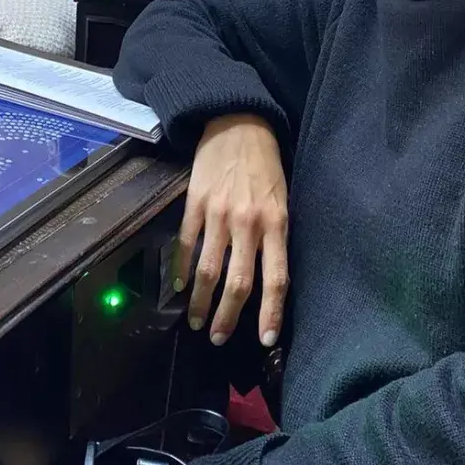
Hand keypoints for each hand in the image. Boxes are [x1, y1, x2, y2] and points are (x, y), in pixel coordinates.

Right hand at [175, 114, 287, 347]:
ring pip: (208, 270)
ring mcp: (219, 213)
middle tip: (218, 338)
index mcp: (276, 222)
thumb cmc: (266, 165)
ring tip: (197, 321)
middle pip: (238, 282)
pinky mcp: (195, 203)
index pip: (277, 278)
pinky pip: (186, 244)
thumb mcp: (283, 200)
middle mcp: (248, 222)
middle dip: (228, 317)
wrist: (238, 124)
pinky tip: (180, 286)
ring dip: (200, 301)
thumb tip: (270, 280)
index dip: (271, 312)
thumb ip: (276, 237)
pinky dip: (182, 270)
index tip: (266, 340)